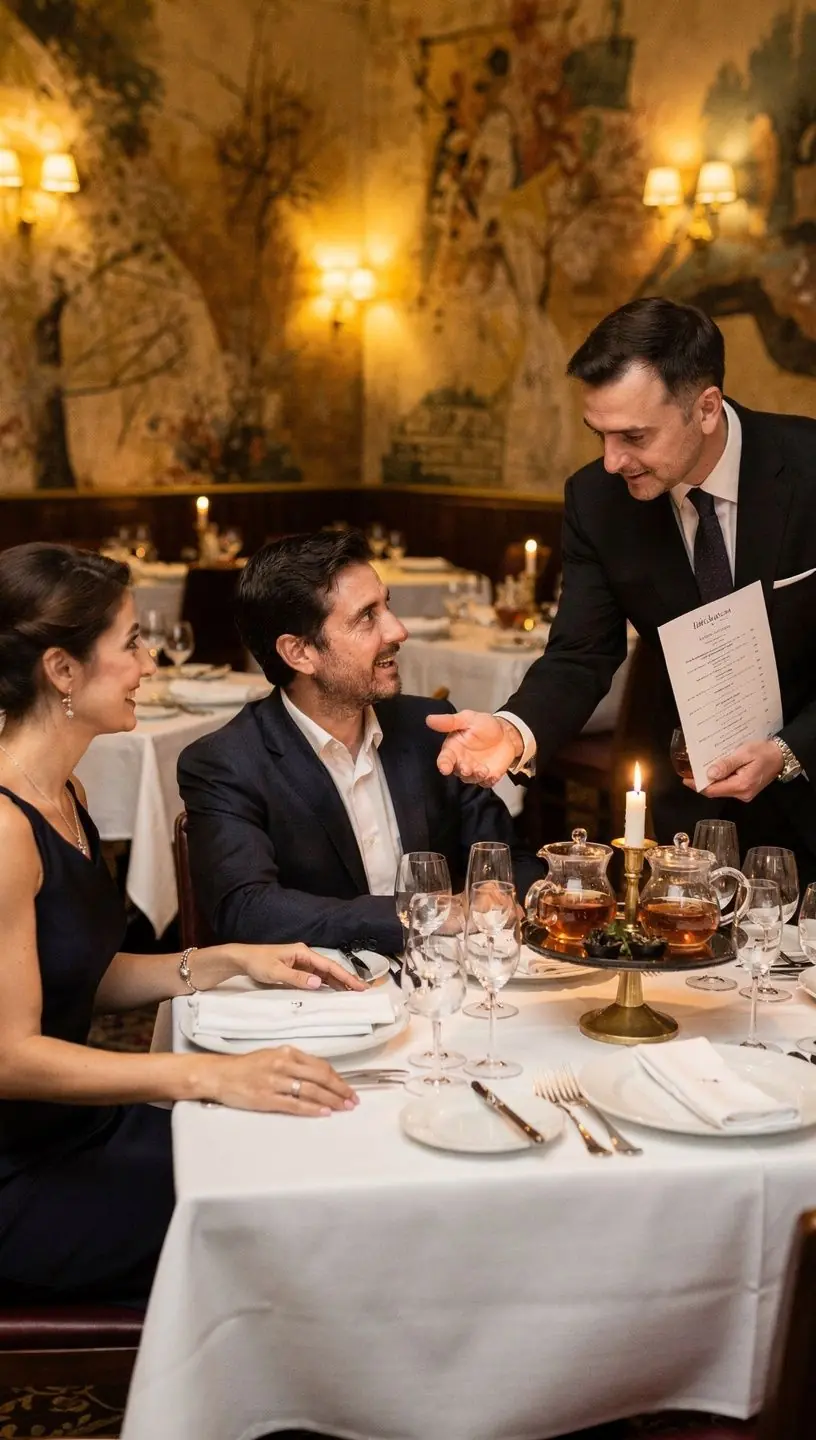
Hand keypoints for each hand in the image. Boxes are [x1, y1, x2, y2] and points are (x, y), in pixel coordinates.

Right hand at [208, 1046, 356, 1115]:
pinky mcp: (267, 1098)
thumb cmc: (247, 1067)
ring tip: (343, 1108)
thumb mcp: (273, 1057)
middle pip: (320, 1077)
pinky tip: (324, 1112)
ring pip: (311, 1091)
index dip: (338, 1079)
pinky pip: (295, 1104)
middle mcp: (283, 1065)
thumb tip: (319, 1076)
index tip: (349, 1089)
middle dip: (340, 1090)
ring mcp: (275, 1081)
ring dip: (331, 1100)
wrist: (221, 1075)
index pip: (321, 1066)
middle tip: (352, 1100)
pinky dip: (312, 1109)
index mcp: (287, 1053)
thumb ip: (294, 1064)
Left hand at [227, 942, 365, 991]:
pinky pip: (316, 977)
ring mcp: (301, 963)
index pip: (328, 965)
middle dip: (346, 979)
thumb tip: (319, 983)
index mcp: (303, 952)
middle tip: (362, 991)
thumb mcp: (276, 971)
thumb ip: (297, 978)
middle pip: (330, 969)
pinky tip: (333, 992)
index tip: (358, 985)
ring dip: (338, 983)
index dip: (344, 976)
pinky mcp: (297, 970)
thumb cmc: (258, 962)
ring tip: (352, 993)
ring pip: (324, 974)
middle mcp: (305, 956)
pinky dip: (326, 984)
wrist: (242, 959)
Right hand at [426, 711, 522, 784]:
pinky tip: (492, 775)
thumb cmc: (484, 725)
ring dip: (475, 776)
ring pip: (470, 779)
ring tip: (483, 770)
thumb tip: (429, 719)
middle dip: (462, 771)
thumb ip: (450, 721)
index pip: (444, 759)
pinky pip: (486, 783)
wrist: (507, 734)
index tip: (444, 768)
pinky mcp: (487, 777)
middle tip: (467, 768)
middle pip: (457, 771)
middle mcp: (461, 761)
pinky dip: (488, 781)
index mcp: (453, 748)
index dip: (443, 764)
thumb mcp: (468, 719)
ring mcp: (474, 770)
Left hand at [684, 739, 782, 801]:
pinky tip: (713, 771)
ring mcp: (744, 794)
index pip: (713, 790)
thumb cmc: (763, 752)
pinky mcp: (745, 790)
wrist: (780, 756)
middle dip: (701, 783)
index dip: (697, 785)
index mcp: (741, 785)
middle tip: (689, 772)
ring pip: (721, 790)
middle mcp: (742, 794)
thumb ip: (727, 764)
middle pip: (715, 792)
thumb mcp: (744, 753)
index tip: (685, 779)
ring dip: (710, 781)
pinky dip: (718, 780)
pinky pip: (727, 787)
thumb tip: (710, 773)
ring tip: (698, 770)